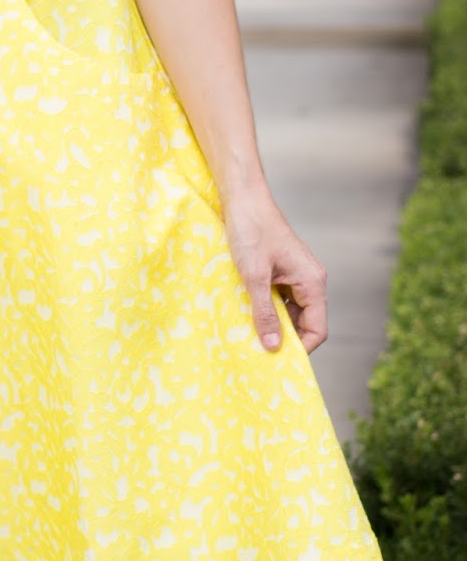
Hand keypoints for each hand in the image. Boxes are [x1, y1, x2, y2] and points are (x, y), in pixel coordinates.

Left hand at [220, 189, 327, 354]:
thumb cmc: (251, 232)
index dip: (300, 348)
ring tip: (250, 335)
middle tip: (259, 352)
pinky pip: (279, 299)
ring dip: (273, 323)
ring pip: (290, 312)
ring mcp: (295, 276)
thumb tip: (273, 346)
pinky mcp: (280, 271)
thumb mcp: (254, 276)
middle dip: (284, 338)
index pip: (317, 329)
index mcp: (313, 282)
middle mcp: (310, 280)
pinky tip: (247, 314)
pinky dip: (266, 309)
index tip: (277, 361)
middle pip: (305, 323)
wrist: (243, 199)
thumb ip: (264, 312)